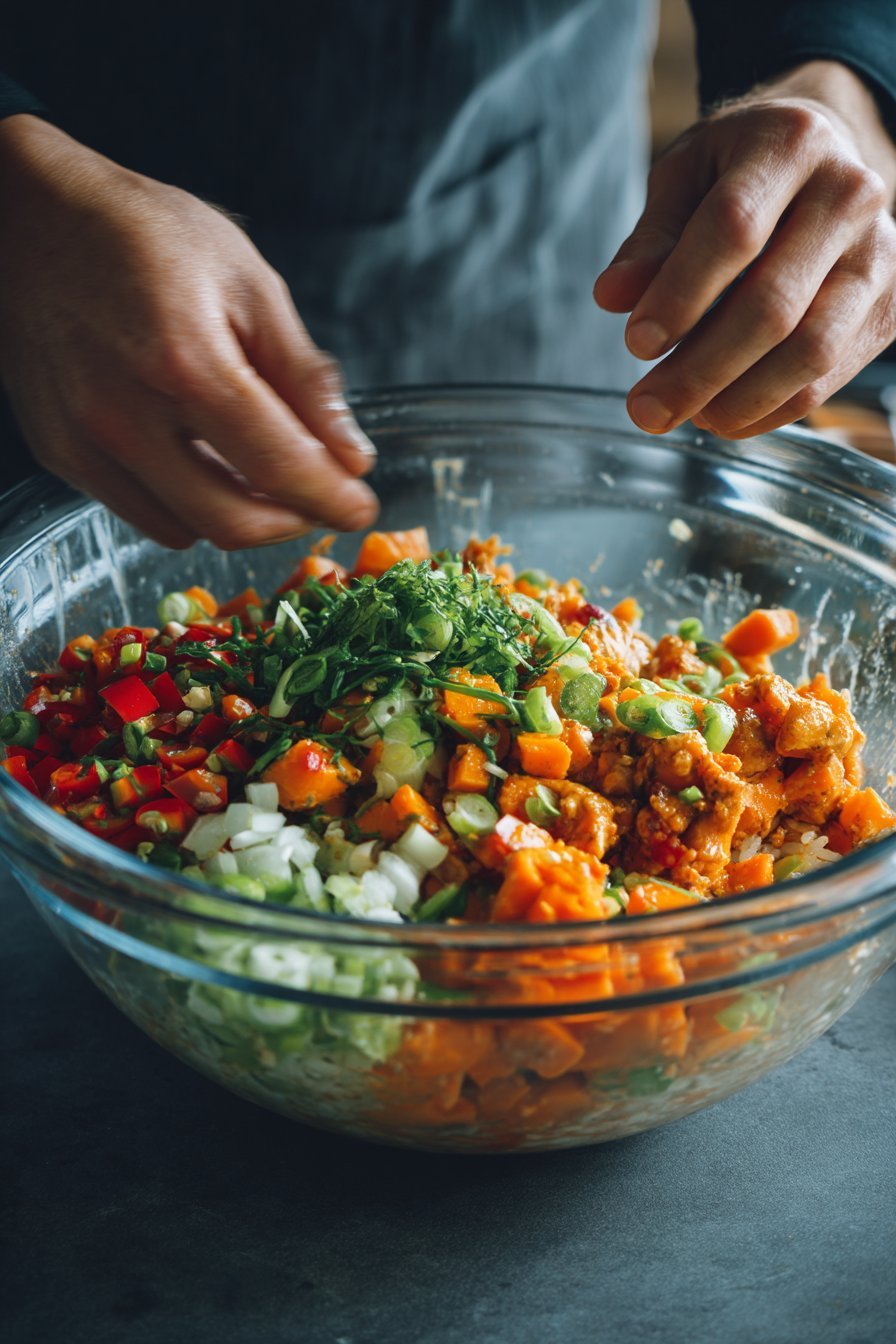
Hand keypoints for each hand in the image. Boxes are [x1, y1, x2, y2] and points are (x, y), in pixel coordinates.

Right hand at [0, 115, 378, 547]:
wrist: (28, 220)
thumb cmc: (142, 236)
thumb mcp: (246, 282)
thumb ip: (303, 376)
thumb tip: (351, 454)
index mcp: (186, 363)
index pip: (279, 467)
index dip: (332, 500)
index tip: (361, 507)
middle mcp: (127, 415)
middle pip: (233, 522)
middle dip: (292, 521)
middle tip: (319, 497)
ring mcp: (86, 441)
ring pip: (188, 529)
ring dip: (240, 516)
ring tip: (261, 471)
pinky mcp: (61, 452)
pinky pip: (143, 515)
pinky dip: (188, 508)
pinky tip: (204, 463)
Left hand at [593, 61, 895, 438]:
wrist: (827, 158)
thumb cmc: (740, 170)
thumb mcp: (684, 178)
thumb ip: (650, 239)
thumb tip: (612, 297)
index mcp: (790, 144)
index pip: (734, 229)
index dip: (681, 294)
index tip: (637, 344)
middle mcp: (849, 195)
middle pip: (772, 304)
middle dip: (699, 370)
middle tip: (645, 409)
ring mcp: (879, 254)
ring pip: (809, 351)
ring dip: (737, 400)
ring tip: (685, 416)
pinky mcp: (889, 306)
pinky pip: (829, 378)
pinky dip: (770, 410)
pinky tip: (722, 416)